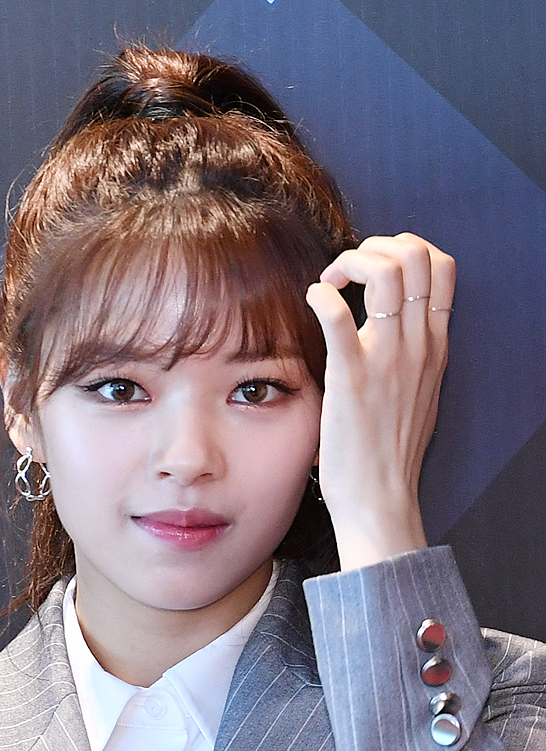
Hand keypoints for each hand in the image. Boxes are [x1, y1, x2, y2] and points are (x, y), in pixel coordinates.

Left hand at [305, 233, 454, 571]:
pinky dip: (321, 295)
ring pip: (386, 271)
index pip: (441, 267)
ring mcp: (387, 360)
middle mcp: (418, 346)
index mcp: (435, 347)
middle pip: (417, 256)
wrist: (380, 499)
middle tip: (346, 273)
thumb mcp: (419, 394)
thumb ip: (413, 357)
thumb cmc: (389, 451)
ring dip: (349, 262)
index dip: (405, 250)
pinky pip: (337, 313)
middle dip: (376, 246)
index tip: (372, 274)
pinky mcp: (351, 377)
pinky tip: (312, 303)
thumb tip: (394, 328)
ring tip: (329, 285)